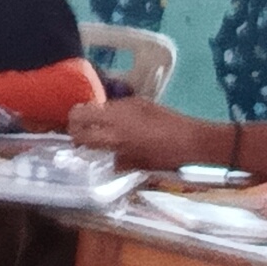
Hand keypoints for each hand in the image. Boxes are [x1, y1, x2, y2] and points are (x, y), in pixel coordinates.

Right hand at [67, 95, 204, 170]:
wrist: (192, 139)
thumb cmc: (165, 158)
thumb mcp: (138, 165)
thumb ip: (119, 161)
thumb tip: (109, 160)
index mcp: (114, 137)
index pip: (81, 133)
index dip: (74, 139)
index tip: (76, 145)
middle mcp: (115, 117)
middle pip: (80, 111)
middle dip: (75, 121)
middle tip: (80, 133)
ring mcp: (126, 105)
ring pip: (97, 106)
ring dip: (94, 116)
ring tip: (101, 129)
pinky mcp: (137, 100)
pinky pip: (115, 105)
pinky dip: (111, 113)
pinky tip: (121, 124)